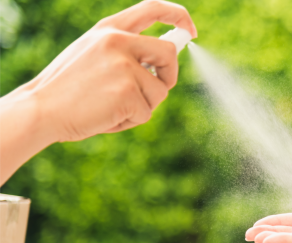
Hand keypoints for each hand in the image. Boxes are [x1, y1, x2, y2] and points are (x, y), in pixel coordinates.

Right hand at [27, 0, 196, 141]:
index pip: (152, 9)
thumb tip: (166, 59)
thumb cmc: (67, 88)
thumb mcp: (93, 55)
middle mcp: (118, 41)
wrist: (40, 110)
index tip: (191, 29)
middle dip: (169, 75)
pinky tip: (107, 117)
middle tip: (156, 87)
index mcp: (109, 29)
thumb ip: (125, 51)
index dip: (178, 15)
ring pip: (159, 91)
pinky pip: (146, 112)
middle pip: (169, 53)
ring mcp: (124, 66)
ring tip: (112, 107)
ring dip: (143, 105)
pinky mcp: (128, 92)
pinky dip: (131, 121)